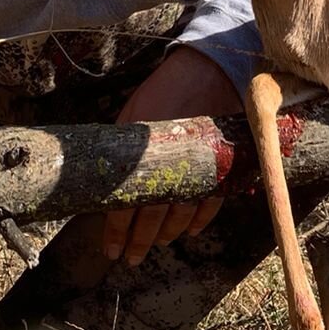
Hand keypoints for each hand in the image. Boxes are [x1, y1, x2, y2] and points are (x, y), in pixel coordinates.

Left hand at [103, 47, 242, 266]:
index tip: (111, 250)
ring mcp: (199, 165)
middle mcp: (171, 163)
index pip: (125, 202)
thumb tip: (107, 182)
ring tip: (158, 243)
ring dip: (168, 234)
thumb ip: (123, 148)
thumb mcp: (132, 116)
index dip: (116, 230)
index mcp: (143, 152)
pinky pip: (211, 202)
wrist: (208, 71)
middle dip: (140, 241)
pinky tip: (188, 231)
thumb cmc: (163, 91)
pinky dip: (200, 220)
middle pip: (153, 215)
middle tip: (131, 258)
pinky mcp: (222, 165)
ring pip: (182, 214)